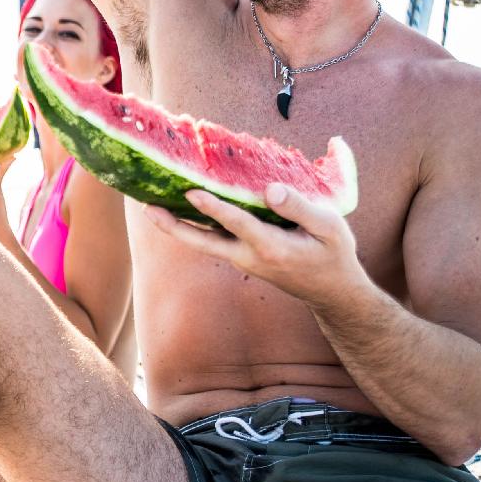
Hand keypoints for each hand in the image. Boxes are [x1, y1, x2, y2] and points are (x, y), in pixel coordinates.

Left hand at [145, 145, 364, 308]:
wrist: (331, 291)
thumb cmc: (333, 254)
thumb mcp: (329, 227)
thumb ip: (299, 207)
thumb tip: (269, 189)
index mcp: (271, 247)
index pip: (237, 224)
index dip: (214, 208)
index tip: (191, 193)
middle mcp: (249, 256)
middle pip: (203, 242)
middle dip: (173, 226)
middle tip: (147, 208)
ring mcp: (242, 258)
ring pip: (203, 241)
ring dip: (177, 226)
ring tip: (151, 204)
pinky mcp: (241, 256)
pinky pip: (213, 239)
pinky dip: (195, 224)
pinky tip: (182, 206)